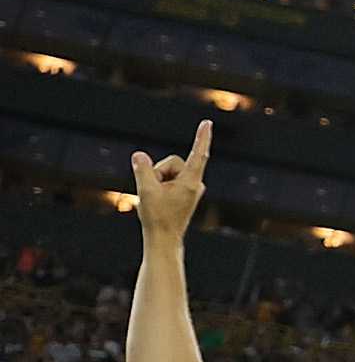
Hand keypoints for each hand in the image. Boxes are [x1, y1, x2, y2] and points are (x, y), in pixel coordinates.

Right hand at [130, 121, 214, 239]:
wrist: (164, 239)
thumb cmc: (158, 217)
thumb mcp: (146, 191)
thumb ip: (143, 170)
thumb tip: (139, 155)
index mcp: (190, 182)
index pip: (197, 154)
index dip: (201, 137)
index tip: (207, 123)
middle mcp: (195, 183)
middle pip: (172, 163)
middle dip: (158, 172)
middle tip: (155, 192)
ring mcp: (190, 188)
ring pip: (168, 171)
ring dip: (157, 180)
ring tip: (157, 198)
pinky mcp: (185, 192)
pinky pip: (169, 179)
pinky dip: (159, 185)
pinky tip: (158, 200)